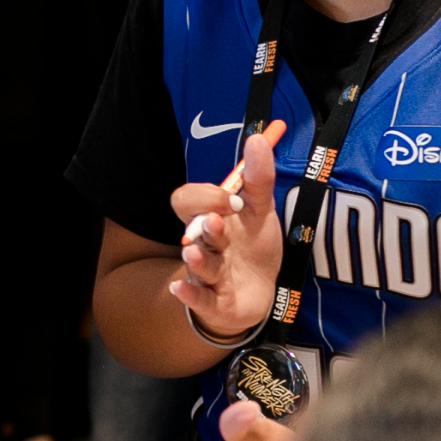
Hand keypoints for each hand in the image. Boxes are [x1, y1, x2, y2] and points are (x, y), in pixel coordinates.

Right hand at [169, 128, 284, 338]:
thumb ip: (259, 178)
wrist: (260, 291)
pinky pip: (197, 299)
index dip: (205, 197)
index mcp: (208, 220)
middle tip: (218, 221)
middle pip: (190, 231)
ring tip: (196, 252)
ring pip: (197, 264)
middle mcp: (204, 245)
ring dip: (198, 257)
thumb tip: (259, 137)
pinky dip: (188, 294)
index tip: (233, 200)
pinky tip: (179, 287)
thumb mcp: (261, 211)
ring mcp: (207, 274)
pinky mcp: (215, 303)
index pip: (186, 201)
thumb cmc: (253, 248)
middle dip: (204, 225)